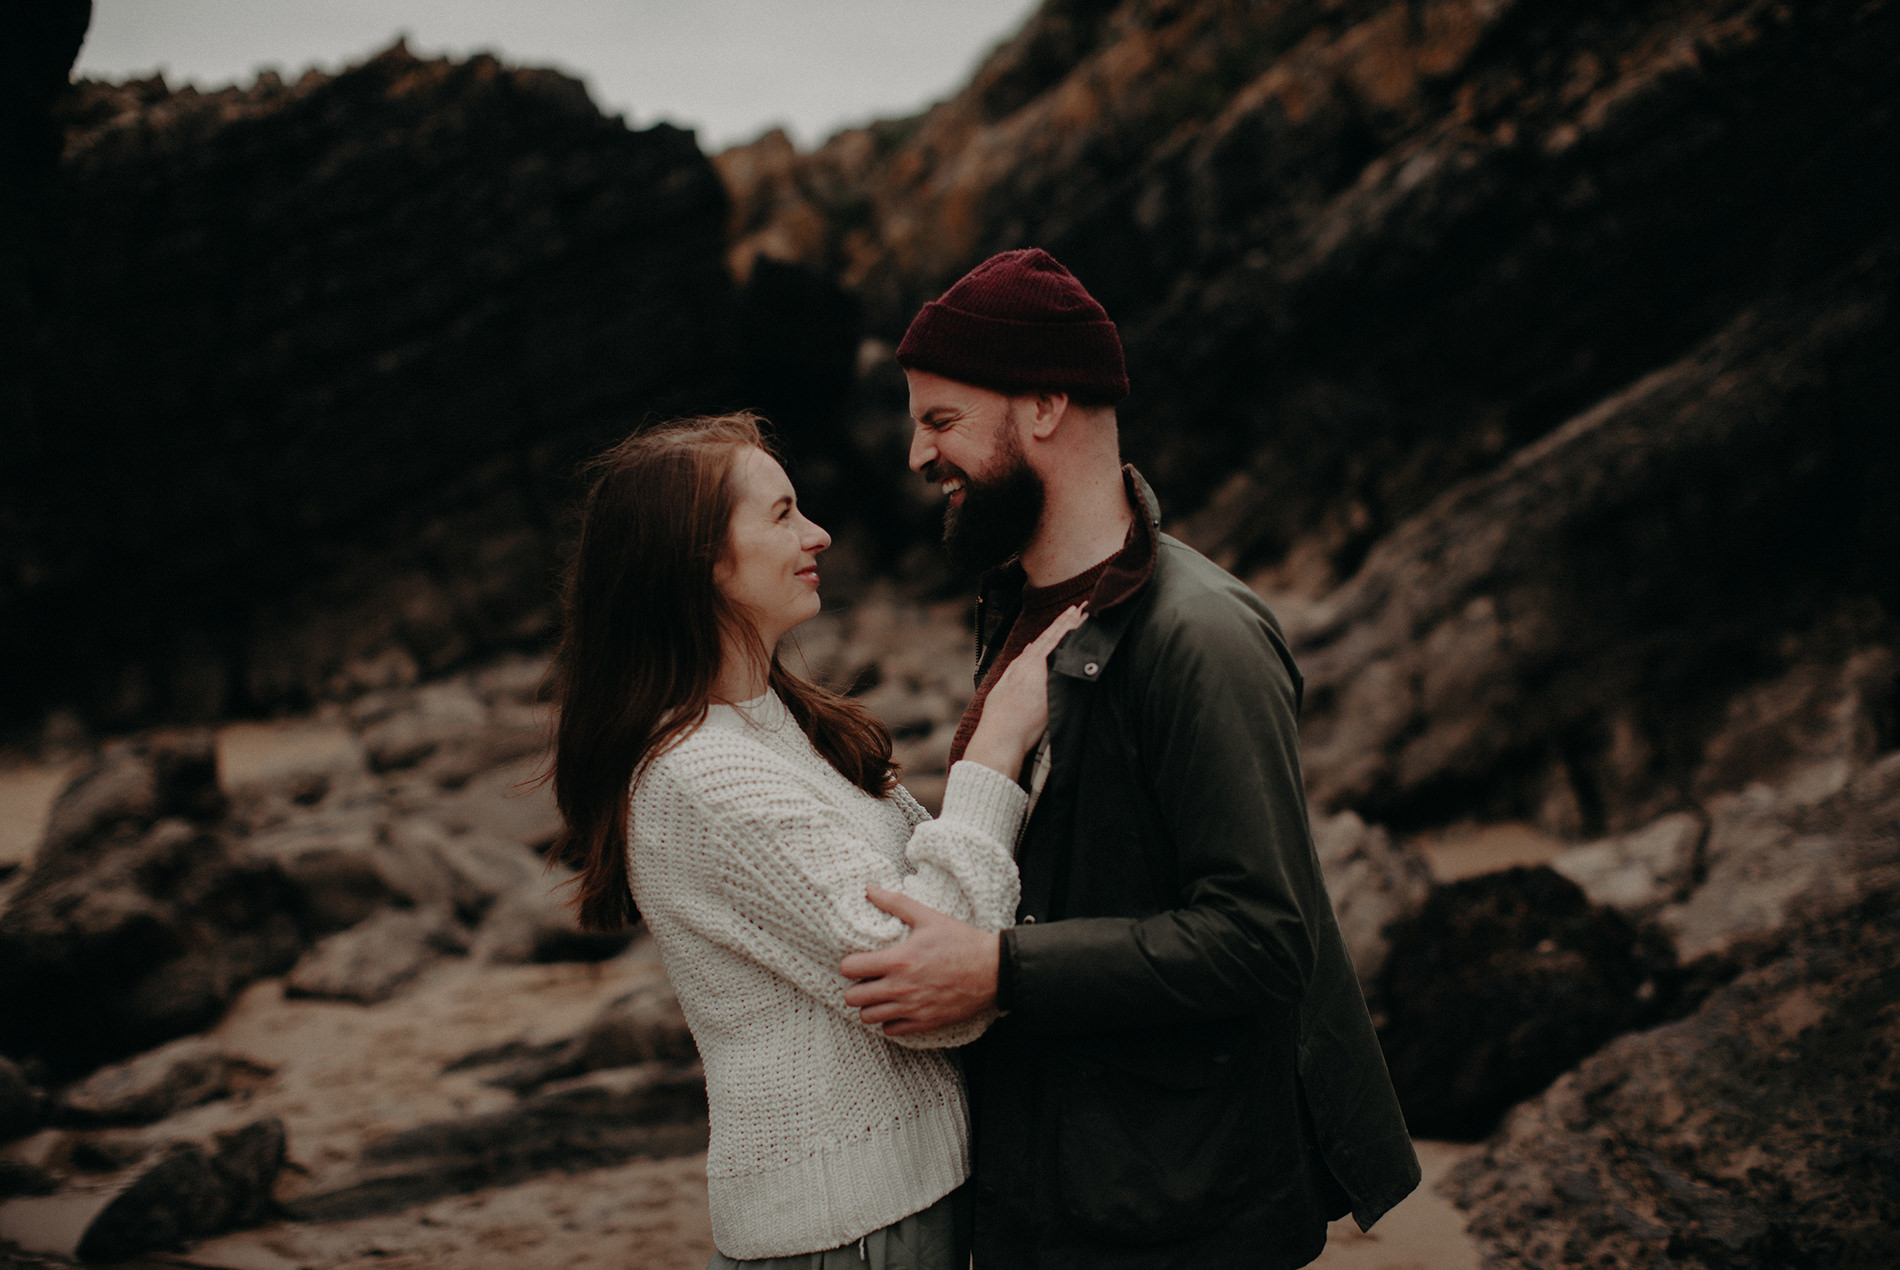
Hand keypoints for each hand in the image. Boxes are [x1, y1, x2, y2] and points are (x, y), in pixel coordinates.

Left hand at [840, 888, 998, 1034]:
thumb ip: (896, 903)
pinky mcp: (925, 1022)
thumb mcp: (928, 917)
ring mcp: (912, 1008)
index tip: (858, 961)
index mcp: (899, 960)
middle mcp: (901, 988)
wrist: (993, 970)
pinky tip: (898, 1006)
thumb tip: (869, 889)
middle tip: (866, 980)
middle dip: (855, 987)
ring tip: (880, 994)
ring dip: (870, 1006)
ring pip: (868, 1018)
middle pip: (853, 998)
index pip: (850, 969)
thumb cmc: (961, 941)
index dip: (849, 964)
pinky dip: (890, 1020)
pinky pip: (891, 1030)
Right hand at [962, 603, 1087, 778]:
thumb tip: (1031, 649)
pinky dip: (1074, 652)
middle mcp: (1031, 667)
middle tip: (1084, 606)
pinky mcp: (1050, 690)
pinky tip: (1084, 644)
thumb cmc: (1001, 718)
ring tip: (1087, 617)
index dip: (1058, 625)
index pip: (1044, 639)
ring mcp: (1040, 677)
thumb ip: (1019, 667)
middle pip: (1054, 639)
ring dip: (1074, 631)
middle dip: (1069, 621)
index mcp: (1020, 666)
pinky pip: (1065, 666)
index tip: (1070, 612)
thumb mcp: (1005, 686)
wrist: (1000, 738)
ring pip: (1060, 647)